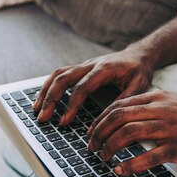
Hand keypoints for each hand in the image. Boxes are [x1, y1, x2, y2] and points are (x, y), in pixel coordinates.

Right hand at [33, 47, 154, 124]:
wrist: (140, 55)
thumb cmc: (139, 71)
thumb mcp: (138, 87)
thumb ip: (122, 102)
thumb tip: (105, 122)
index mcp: (104, 68)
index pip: (82, 87)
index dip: (71, 105)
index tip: (64, 121)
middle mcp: (90, 64)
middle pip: (64, 79)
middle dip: (51, 99)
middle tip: (43, 118)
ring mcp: (84, 64)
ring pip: (58, 74)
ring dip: (45, 91)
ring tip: (37, 110)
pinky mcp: (81, 68)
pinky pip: (61, 74)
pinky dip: (49, 85)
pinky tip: (43, 99)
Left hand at [87, 91, 176, 175]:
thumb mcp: (173, 102)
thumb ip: (151, 105)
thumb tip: (124, 115)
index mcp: (158, 98)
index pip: (120, 105)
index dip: (100, 119)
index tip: (92, 132)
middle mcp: (161, 110)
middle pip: (120, 117)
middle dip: (100, 133)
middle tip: (92, 146)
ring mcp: (170, 128)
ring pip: (129, 133)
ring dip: (110, 146)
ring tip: (104, 157)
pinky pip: (149, 156)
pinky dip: (131, 164)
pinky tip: (121, 170)